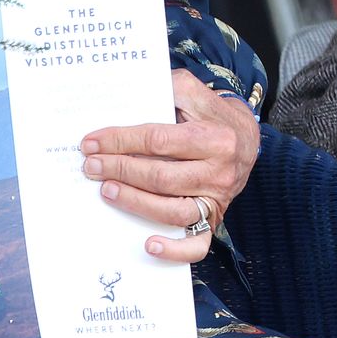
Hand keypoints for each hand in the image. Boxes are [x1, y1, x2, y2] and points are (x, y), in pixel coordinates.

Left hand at [81, 68, 258, 262]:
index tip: (91, 142)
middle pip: (161, 176)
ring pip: (174, 210)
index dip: (120, 142)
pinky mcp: (215, 218)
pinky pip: (198, 242)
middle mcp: (219, 172)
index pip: (158, 140)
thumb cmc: (208, 113)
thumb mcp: (192, 91)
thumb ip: (165, 88)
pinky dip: (175, 250)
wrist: (246, 137)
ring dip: (135, 203)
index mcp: (214, 138)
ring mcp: (217, 199)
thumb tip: (126, 95)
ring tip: (106, 191)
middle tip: (90, 166)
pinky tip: (148, 245)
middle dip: (120, 171)